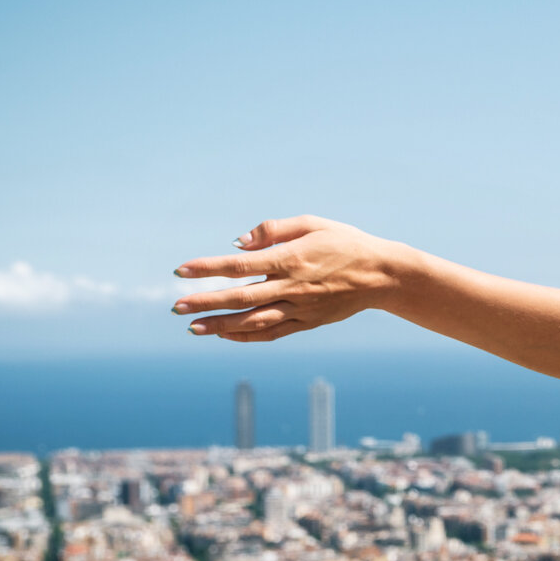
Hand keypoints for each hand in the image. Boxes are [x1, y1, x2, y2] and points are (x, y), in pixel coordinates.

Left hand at [173, 216, 408, 342]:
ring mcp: (301, 309)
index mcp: (291, 260)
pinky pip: (273, 333)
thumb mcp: (312, 223)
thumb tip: (238, 242)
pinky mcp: (308, 323)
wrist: (382, 275)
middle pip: (241, 298)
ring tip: (194, 327)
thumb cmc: (346, 242)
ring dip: (221, 326)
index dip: (207, 267)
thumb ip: (273, 229)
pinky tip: (226, 336)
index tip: (180, 270)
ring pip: (254, 322)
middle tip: (176, 307)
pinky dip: (247, 337)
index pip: (239, 266)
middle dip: (206, 303)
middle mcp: (293, 288)